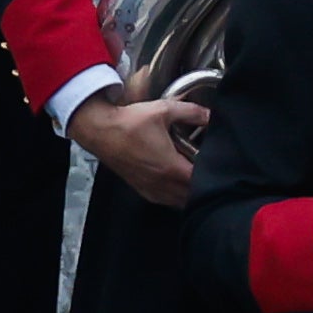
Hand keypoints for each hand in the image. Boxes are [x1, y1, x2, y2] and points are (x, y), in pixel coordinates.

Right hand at [75, 87, 208, 208]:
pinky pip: (165, 202)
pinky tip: (177, 183)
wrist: (99, 130)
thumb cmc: (128, 122)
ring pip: (179, 202)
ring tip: (192, 176)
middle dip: (202, 185)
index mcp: (170, 168)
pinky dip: (175, 197)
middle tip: (205, 169)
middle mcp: (161, 184)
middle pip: (191, 196)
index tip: (213, 163)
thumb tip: (210, 114)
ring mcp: (150, 189)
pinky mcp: (141, 189)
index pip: (200, 182)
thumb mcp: (163, 110)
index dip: (210, 174)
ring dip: (189, 193)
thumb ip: (191, 111)